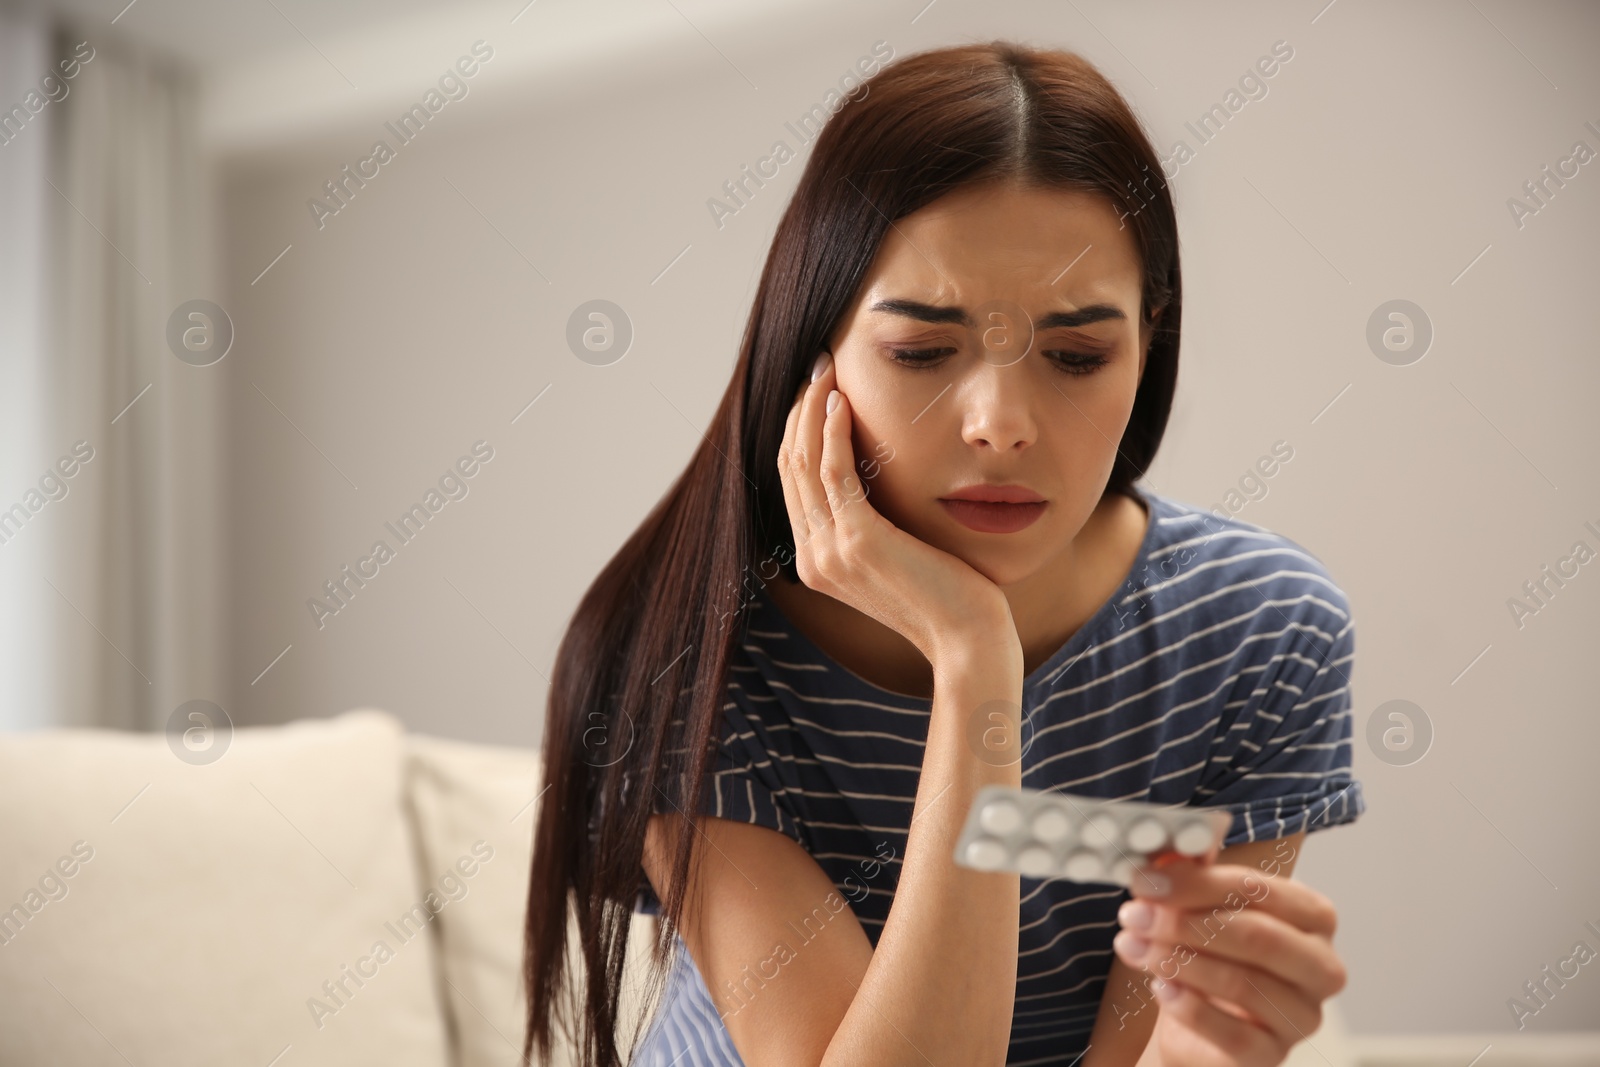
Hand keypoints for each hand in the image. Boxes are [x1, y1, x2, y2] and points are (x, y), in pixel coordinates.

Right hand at [776, 350, 1018, 665]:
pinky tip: (844, 402)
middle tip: (818, 365)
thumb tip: (876, 477)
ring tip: (828, 370)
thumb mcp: (901, 555)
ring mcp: (830, 552)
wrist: (968, 640)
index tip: (817, 389)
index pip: (793, 483)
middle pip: (789, 466)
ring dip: (812, 409)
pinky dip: (833, 432)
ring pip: (803, 462)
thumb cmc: (949, 596)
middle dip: (800, 409)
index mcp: (817, 563)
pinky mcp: (857, 541)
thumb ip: (876, 524)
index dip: (799, 430)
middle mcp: (813, 559)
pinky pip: (833, 472)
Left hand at [1111, 857, 1346, 1066]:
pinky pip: (1232, 1034)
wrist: (1199, 1027)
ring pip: (1242, 983)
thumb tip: (1165, 860)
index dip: (1197, 883)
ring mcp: (1303, 1016)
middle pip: (1256, 936)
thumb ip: (1190, 880)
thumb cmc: (1209, 956)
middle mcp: (1321, 966)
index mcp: (1312, 916)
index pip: (1258, 890)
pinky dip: (1189, 1007)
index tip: (1146, 882)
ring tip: (1132, 947)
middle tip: (1135, 915)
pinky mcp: (1275, 1055)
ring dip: (1177, 961)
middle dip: (1186, 922)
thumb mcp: (1200, 910)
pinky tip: (1160, 988)